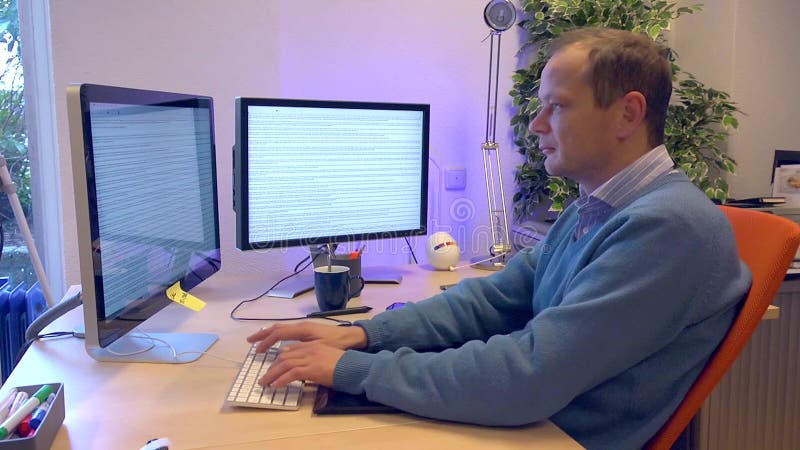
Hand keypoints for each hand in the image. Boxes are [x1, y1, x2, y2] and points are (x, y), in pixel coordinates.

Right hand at [246, 322, 367, 352]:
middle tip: (250, 342)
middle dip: (262, 335)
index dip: (266, 342)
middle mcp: (300, 326)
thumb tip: (284, 353)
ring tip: (258, 341)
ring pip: (281, 328)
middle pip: (276, 328)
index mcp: (302, 329)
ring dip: (268, 334)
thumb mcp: (320, 348)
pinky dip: (277, 334)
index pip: (278, 333)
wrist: (352, 336)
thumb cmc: (337, 343)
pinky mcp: (307, 330)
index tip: (257, 351)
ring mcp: (303, 327)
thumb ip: (302, 350)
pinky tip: (275, 341)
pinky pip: (287, 330)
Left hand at [259, 340, 343, 387]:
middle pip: (284, 356)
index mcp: (313, 345)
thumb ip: (313, 358)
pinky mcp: (312, 368)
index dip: (279, 359)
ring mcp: (310, 358)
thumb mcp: (326, 357)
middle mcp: (309, 349)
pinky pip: (292, 373)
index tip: (272, 367)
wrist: (353, 367)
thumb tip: (302, 369)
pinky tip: (275, 385)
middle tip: (265, 377)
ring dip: (272, 374)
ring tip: (265, 383)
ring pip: (285, 364)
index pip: (290, 350)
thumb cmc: (343, 364)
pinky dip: (281, 379)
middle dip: (272, 368)